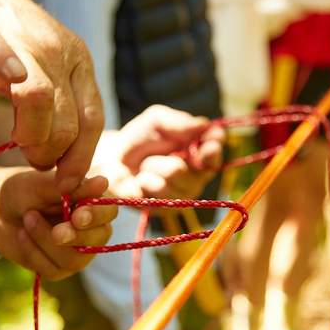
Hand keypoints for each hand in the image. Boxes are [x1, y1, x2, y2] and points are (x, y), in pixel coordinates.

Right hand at [0, 0, 103, 191]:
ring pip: (42, 101)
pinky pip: (6, 65)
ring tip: (22, 147)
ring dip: (34, 139)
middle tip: (38, 164)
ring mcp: (23, 43)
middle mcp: (58, 52)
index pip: (93, 120)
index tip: (68, 183)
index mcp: (78, 63)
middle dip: (56, 155)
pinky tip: (4, 116)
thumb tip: (66, 161)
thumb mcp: (41, 75)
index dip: (82, 158)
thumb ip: (56, 109)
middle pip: (71, 120)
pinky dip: (11, 93)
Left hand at [0, 167, 116, 279]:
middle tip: (55, 232)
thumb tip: (103, 183)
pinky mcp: (56, 268)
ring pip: (74, 259)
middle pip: (98, 240)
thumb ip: (73, 187)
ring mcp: (75, 251)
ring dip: (46, 240)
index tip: (77, 215)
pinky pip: (52, 269)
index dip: (96, 216)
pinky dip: (33, 252)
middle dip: (75, 237)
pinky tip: (22, 235)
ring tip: (27, 219)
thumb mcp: (43, 185)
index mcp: (91, 204)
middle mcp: (90, 229)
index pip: (109, 212)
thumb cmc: (22, 190)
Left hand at [94, 105, 224, 198]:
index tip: (208, 143)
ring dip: (153, 166)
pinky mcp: (167, 210)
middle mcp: (198, 176)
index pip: (217, 149)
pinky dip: (144, 181)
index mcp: (201, 152)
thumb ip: (178, 121)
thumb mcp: (157, 120)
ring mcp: (184, 195)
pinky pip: (159, 191)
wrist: (112, 160)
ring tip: (146, 166)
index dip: (215, 146)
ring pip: (176, 175)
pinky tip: (140, 181)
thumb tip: (202, 124)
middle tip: (161, 153)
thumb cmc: (139, 138)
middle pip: (200, 167)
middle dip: (174, 155)